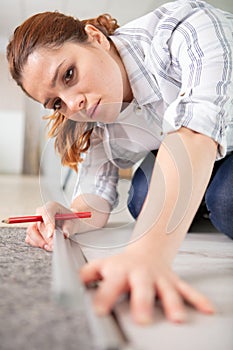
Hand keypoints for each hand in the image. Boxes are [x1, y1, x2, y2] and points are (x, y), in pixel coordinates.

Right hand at [25, 201, 79, 250]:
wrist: (69, 223)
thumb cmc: (70, 220)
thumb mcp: (74, 222)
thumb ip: (69, 227)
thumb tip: (65, 234)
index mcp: (51, 206)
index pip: (46, 212)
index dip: (48, 224)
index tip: (51, 234)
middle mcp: (41, 212)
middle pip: (39, 224)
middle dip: (46, 237)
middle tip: (53, 245)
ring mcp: (35, 221)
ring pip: (31, 231)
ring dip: (40, 241)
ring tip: (50, 247)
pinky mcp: (32, 230)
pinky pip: (30, 238)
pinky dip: (37, 244)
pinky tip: (46, 246)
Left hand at [80, 251, 214, 323]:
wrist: (147, 250)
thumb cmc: (123, 263)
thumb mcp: (102, 265)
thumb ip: (87, 274)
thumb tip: (72, 283)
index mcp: (121, 271)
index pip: (111, 285)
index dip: (105, 297)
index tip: (100, 310)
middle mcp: (141, 274)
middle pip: (141, 287)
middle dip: (142, 301)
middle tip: (142, 318)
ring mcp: (158, 278)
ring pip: (167, 290)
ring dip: (173, 302)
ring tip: (177, 317)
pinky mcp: (172, 281)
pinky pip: (186, 289)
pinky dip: (197, 299)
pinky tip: (206, 309)